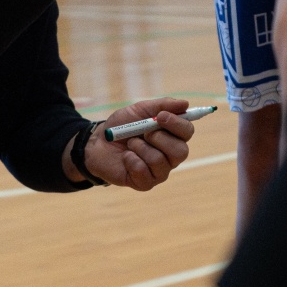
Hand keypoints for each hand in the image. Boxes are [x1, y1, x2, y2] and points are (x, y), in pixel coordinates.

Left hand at [69, 97, 193, 190]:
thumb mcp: (140, 110)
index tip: (160, 116)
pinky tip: (125, 158)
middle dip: (159, 139)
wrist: (98, 143)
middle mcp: (170, 156)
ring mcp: (159, 171)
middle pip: (181, 151)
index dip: (177, 124)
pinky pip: (144, 172)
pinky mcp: (145, 183)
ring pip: (159, 161)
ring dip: (140, 148)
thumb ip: (162, 105)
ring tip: (130, 144)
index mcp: (172, 136)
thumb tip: (185, 103)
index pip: (187, 131)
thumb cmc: (122, 126)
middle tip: (144, 133)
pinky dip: (131, 160)